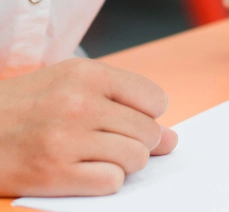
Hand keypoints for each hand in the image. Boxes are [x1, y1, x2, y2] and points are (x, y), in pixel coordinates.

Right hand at [0, 58, 177, 197]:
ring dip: (125, 163)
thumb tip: (171, 139)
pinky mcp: (54, 174)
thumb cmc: (28, 104)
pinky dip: (107, 181)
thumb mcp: (70, 81)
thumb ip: (122, 101)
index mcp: (88, 74)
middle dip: (142, 143)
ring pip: (134, 158)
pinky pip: (111, 182)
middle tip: (114, 143)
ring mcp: (67, 140)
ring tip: (100, 157)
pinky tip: (87, 172)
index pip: (154, 99)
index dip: (149, 115)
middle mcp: (80, 103)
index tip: (131, 120)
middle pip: (148, 132)